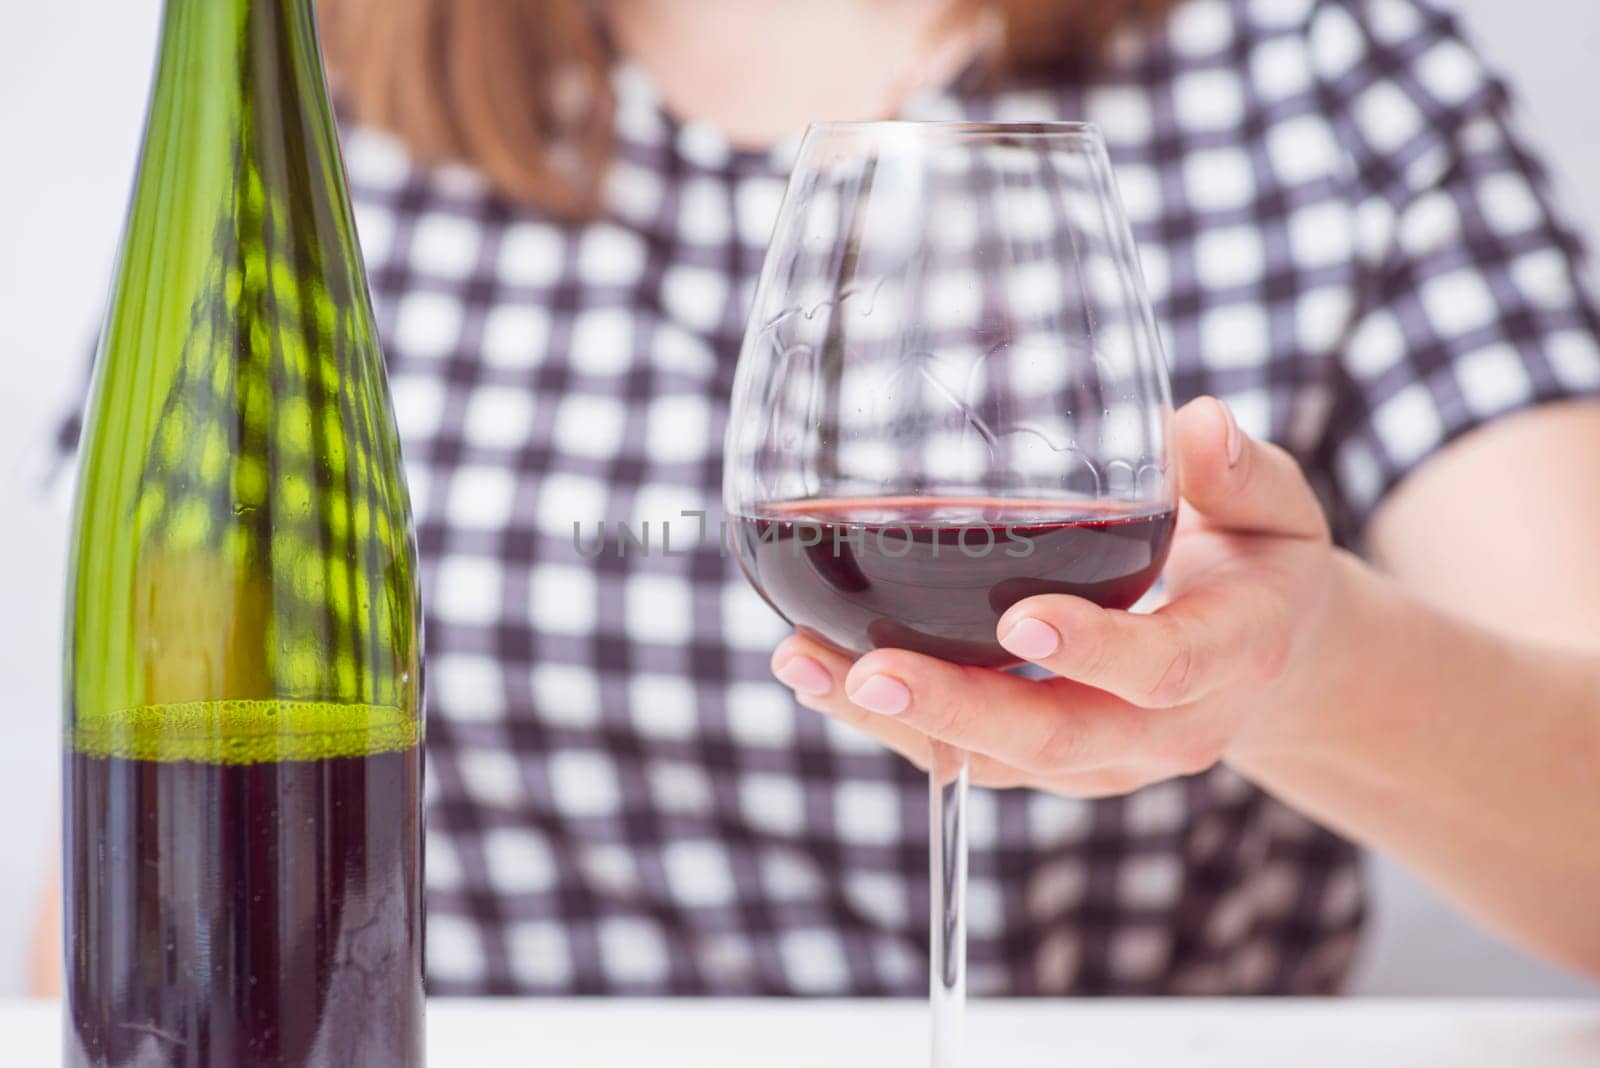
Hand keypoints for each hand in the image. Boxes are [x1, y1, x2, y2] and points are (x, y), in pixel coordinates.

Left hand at [769, 397, 1337, 795]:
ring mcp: (1104, 758)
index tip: (1021, 621)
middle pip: (1058, 738)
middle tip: (868, 673)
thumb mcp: (1277, 509)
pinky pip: (968, 755)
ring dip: (897, 723)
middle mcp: (1165, 728)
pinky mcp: (1052, 762)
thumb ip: (1237, 471)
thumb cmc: (1261, 563)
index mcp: (1230, 656)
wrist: (1269, 658)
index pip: (1162, 668)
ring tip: (805, 665)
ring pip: (995, 761)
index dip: (1094, 652)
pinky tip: (816, 668)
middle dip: (957, 711)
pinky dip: (891, 720)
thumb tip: (1197, 422)